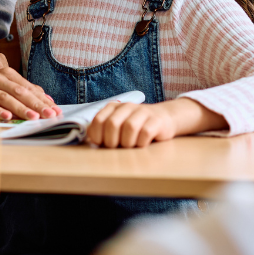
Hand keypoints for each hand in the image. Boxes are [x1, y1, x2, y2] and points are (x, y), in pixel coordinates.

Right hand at [0, 66, 59, 120]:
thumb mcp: (2, 86)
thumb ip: (22, 91)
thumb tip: (45, 100)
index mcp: (5, 75)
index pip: (28, 87)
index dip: (43, 99)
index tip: (56, 110)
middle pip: (19, 92)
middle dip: (36, 104)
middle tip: (50, 114)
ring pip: (5, 98)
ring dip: (20, 108)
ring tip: (33, 117)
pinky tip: (7, 117)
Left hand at [84, 98, 223, 147]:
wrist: (164, 118)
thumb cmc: (136, 126)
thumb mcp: (118, 125)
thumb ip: (103, 130)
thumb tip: (89, 141)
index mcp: (114, 107)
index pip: (98, 121)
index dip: (97, 136)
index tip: (102, 144)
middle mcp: (127, 107)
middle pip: (112, 124)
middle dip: (112, 141)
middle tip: (117, 147)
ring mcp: (143, 112)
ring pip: (129, 127)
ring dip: (127, 143)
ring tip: (130, 146)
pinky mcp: (156, 120)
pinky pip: (145, 133)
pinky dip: (141, 143)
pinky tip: (142, 144)